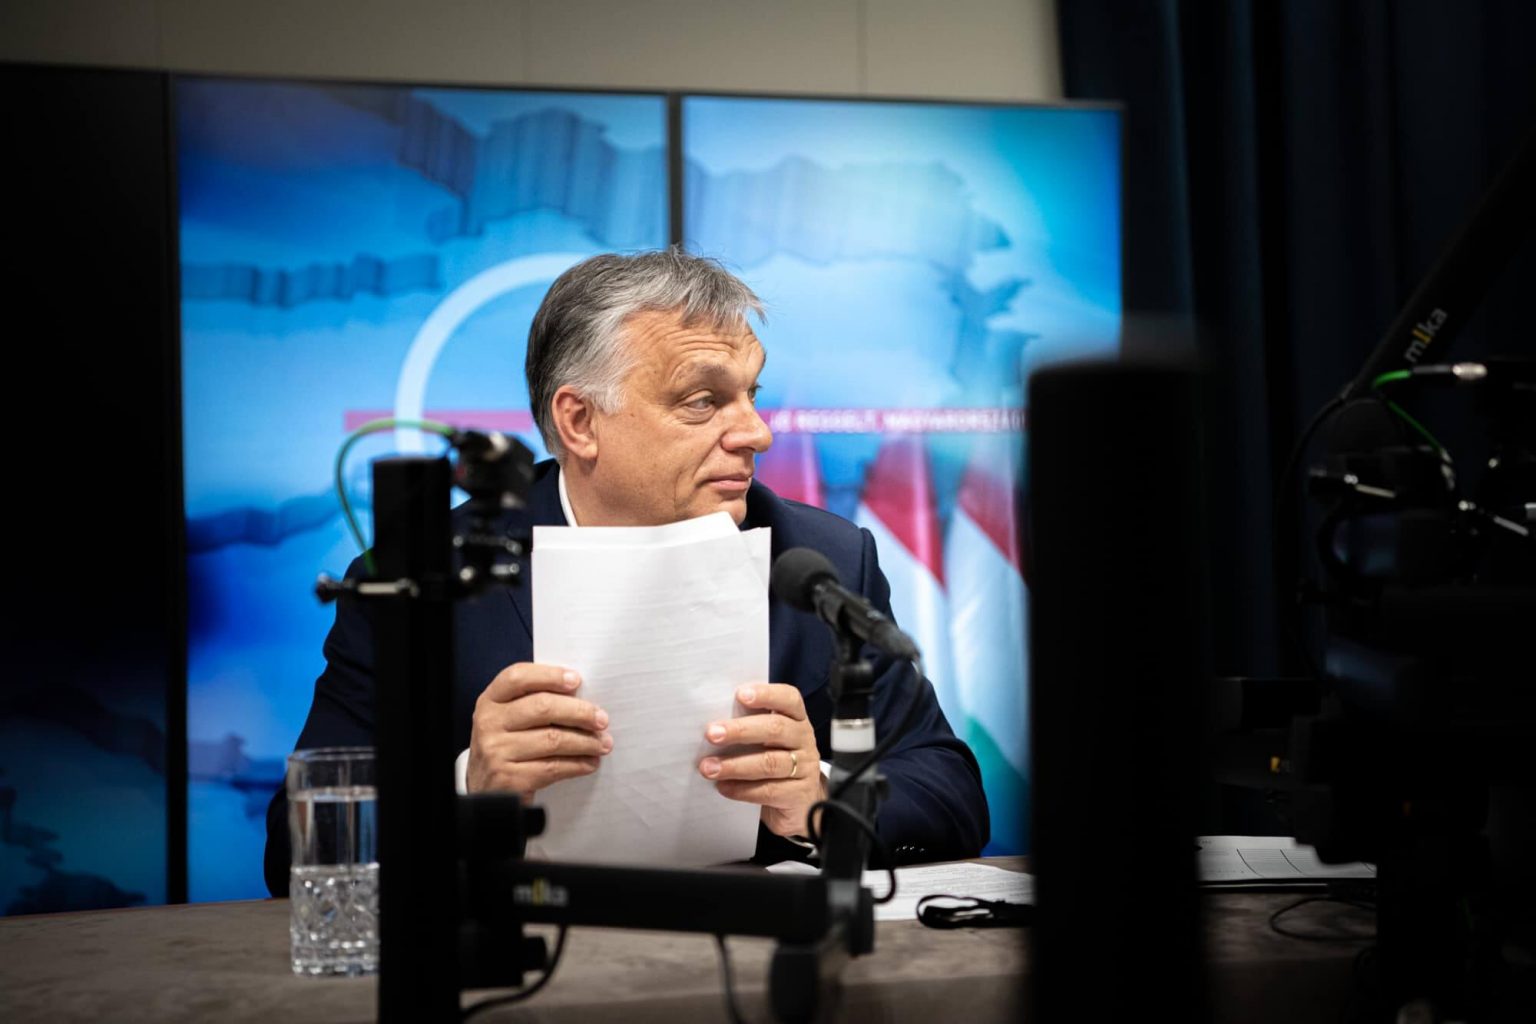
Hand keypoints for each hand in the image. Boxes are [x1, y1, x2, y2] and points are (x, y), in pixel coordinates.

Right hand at [467, 663, 611, 797]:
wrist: (485, 789)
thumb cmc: (506, 746)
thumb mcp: (509, 719)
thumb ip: (534, 702)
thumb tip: (581, 696)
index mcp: (490, 700)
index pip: (518, 677)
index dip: (549, 675)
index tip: (576, 680)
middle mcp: (489, 723)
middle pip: (542, 707)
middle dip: (580, 712)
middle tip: (602, 719)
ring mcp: (496, 751)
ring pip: (552, 739)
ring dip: (585, 742)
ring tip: (602, 743)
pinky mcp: (509, 778)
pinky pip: (553, 767)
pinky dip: (577, 764)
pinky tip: (589, 762)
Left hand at [699, 683, 826, 837]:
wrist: (799, 801)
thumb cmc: (774, 760)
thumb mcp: (767, 740)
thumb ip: (749, 727)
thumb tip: (712, 725)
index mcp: (796, 719)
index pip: (789, 699)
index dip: (766, 694)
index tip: (740, 695)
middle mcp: (804, 739)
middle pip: (776, 729)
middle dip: (740, 731)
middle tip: (711, 734)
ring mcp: (805, 767)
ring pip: (770, 763)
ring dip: (735, 765)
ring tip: (709, 768)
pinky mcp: (800, 794)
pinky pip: (769, 790)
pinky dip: (742, 790)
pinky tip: (723, 787)